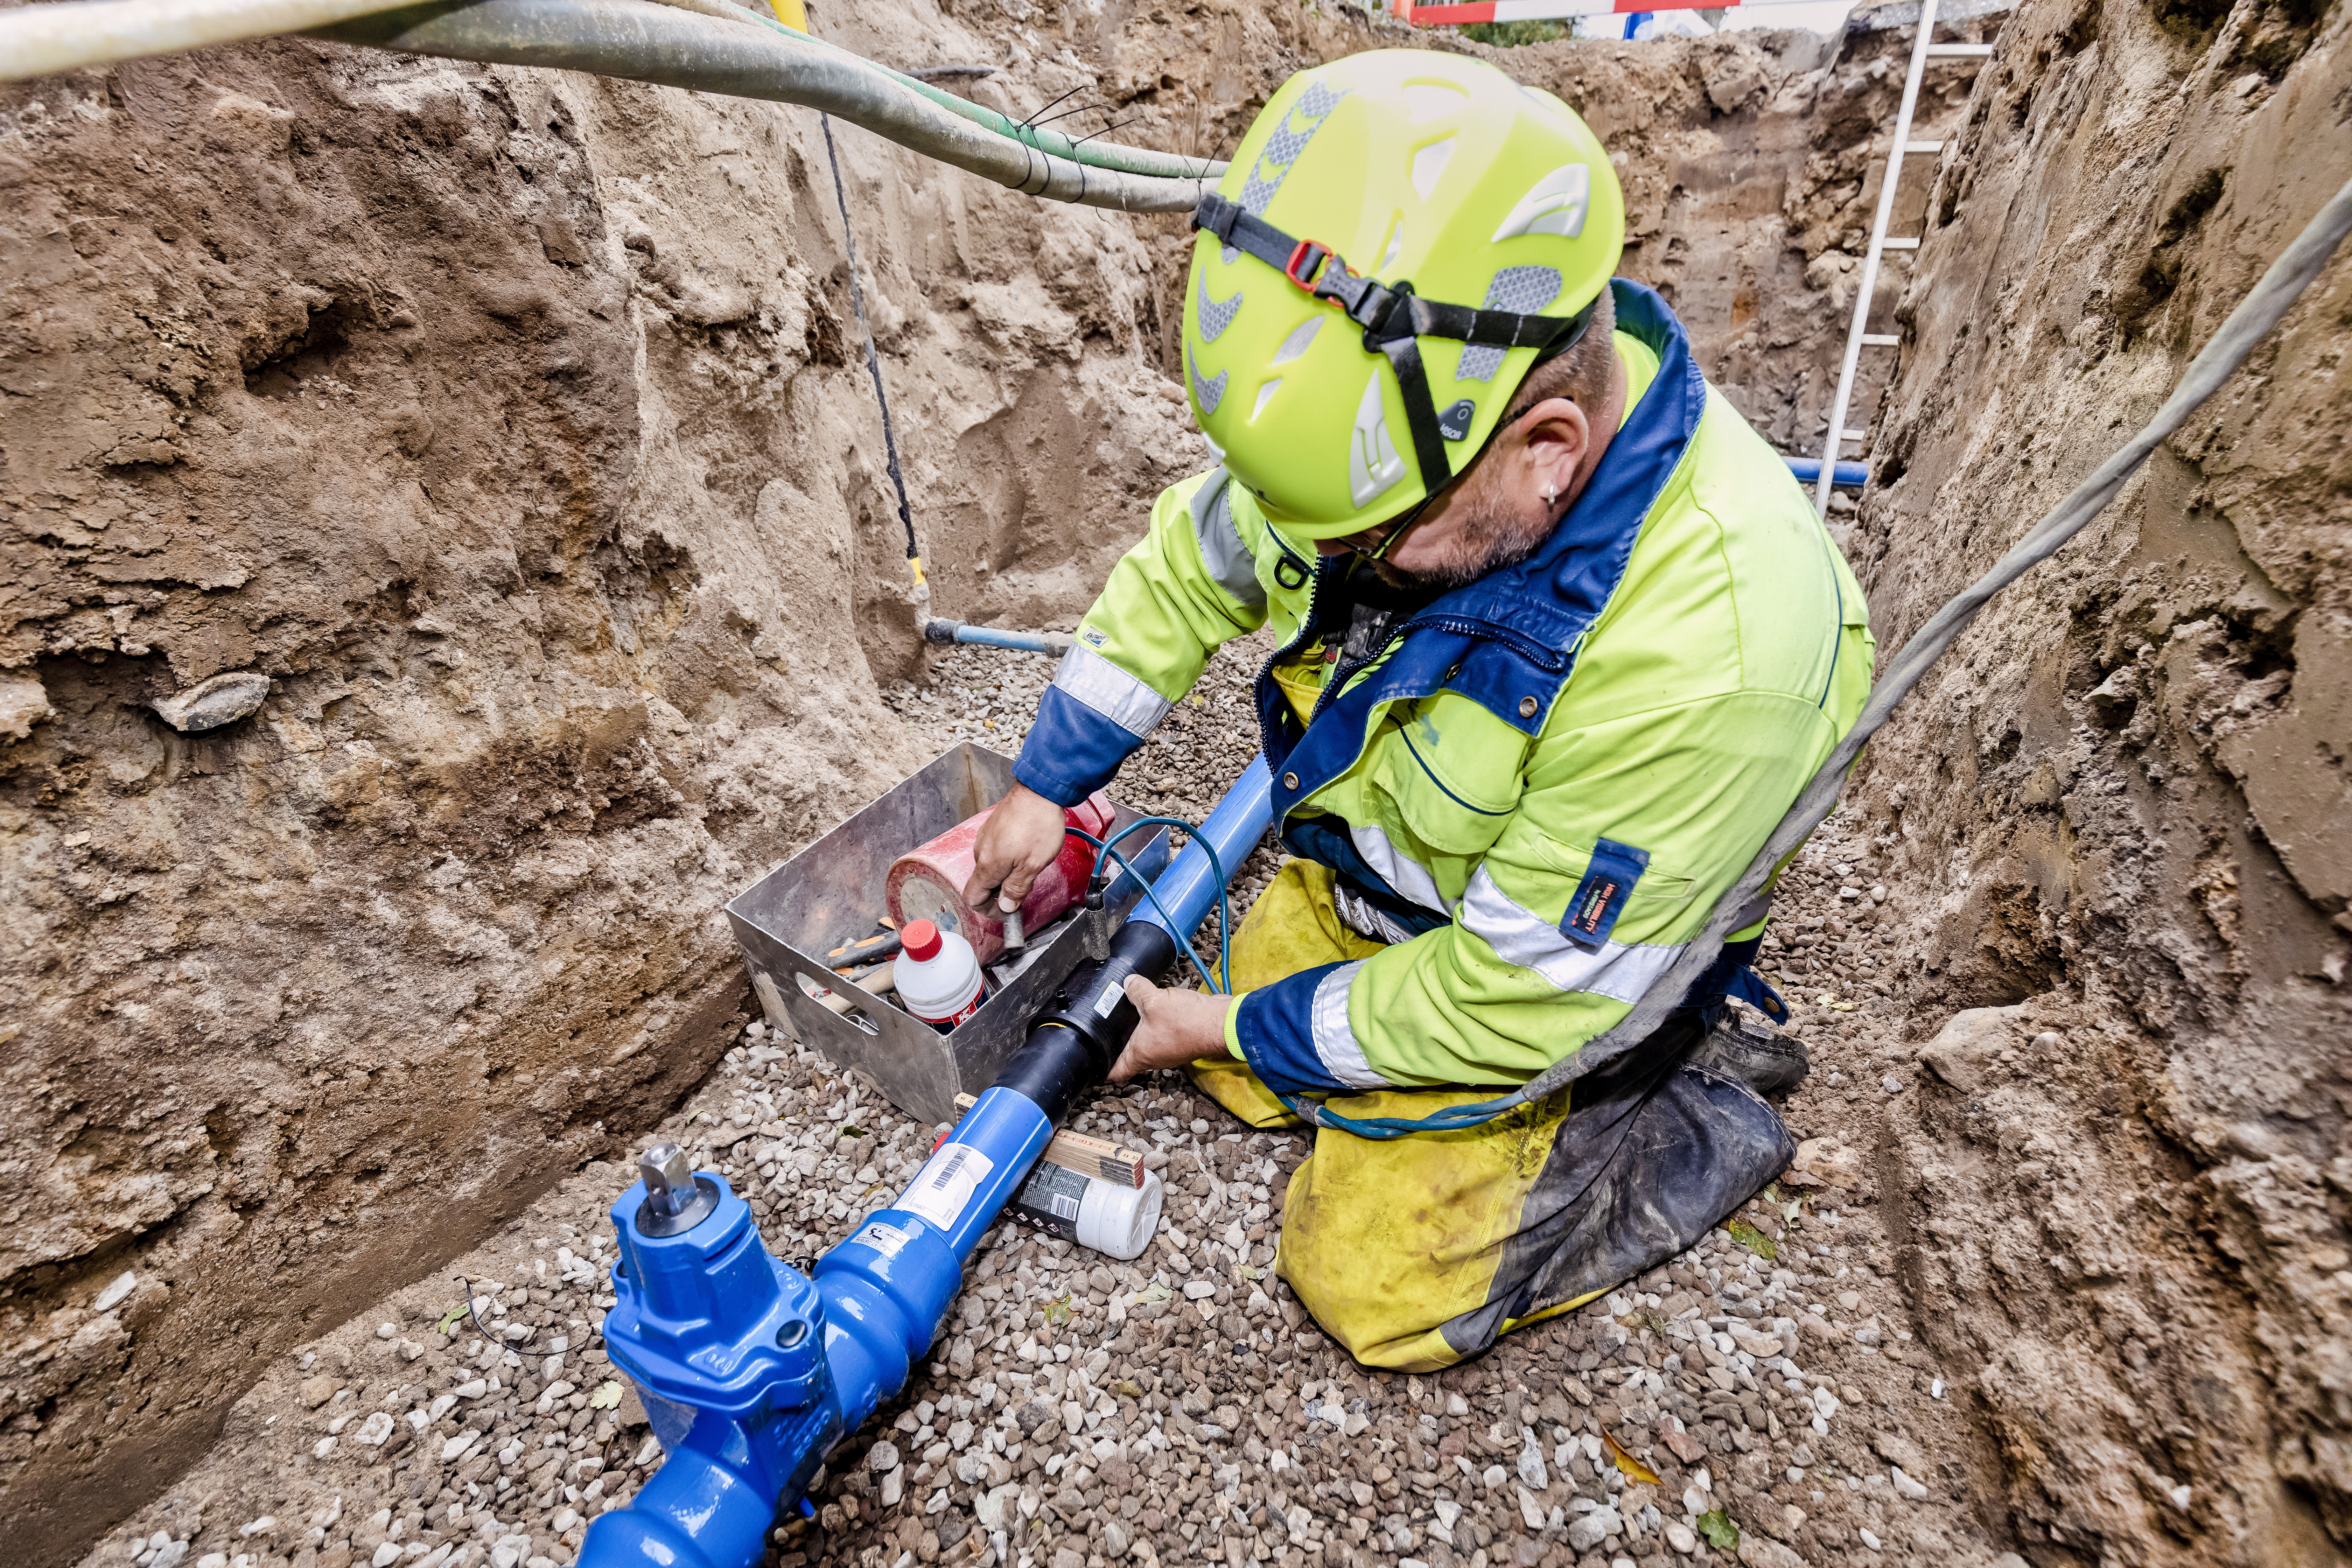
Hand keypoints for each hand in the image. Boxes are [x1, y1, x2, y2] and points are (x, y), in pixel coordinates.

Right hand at [964, 782, 1071, 908]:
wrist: (1040, 790)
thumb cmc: (1038, 825)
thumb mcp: (1033, 865)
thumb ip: (1017, 889)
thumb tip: (1006, 907)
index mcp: (987, 865)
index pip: (973, 897)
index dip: (988, 910)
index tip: (1006, 911)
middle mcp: (981, 851)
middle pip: (982, 883)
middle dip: (1000, 892)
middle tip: (1024, 890)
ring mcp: (985, 838)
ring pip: (990, 867)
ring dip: (1005, 874)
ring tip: (1028, 867)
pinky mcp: (992, 828)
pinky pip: (994, 851)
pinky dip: (1006, 859)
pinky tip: (1024, 851)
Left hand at [1109, 975, 1235, 1080]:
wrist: (1222, 1022)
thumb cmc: (1188, 1022)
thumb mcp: (1154, 1000)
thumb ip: (1137, 990)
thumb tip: (1128, 983)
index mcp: (1140, 1055)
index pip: (1116, 1071)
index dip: (1102, 1069)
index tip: (1093, 1064)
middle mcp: (1154, 1056)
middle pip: (1131, 1055)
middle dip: (1119, 1042)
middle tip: (1107, 1027)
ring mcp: (1169, 1049)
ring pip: (1148, 1042)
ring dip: (1140, 1030)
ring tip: (1129, 1012)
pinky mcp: (1181, 1038)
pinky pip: (1164, 1031)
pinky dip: (1157, 1022)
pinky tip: (1155, 1005)